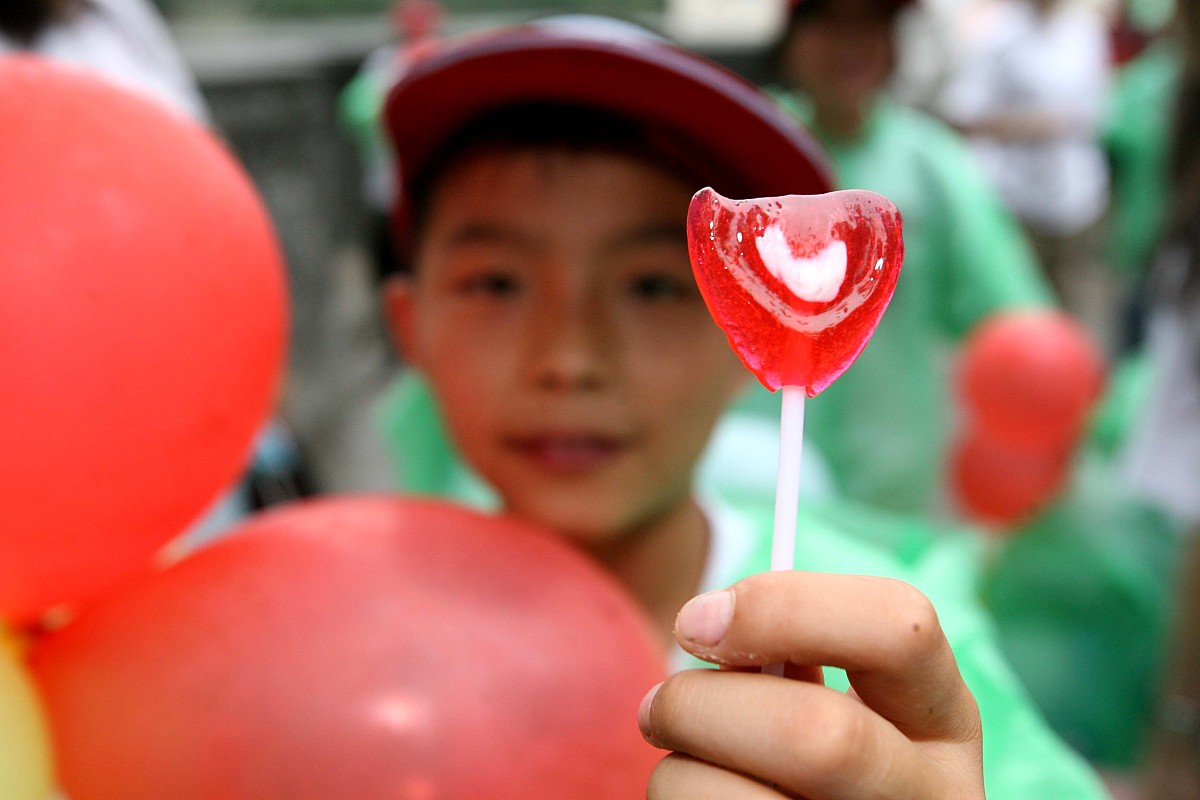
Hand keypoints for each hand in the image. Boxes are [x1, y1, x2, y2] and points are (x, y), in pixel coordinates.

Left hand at [638, 571, 983, 798]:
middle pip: (818, 736)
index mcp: (942, 721)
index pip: (901, 628)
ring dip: (677, 770)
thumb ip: (786, 657)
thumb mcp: (821, 699)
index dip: (783, 607)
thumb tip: (713, 624)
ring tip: (685, 768)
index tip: (698, 621)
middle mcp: (932, 798)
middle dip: (703, 705)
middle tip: (659, 706)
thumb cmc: (794, 757)